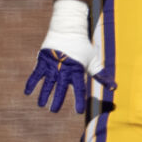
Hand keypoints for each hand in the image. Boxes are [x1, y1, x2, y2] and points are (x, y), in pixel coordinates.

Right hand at [24, 0, 112, 114]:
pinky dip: (31, 83)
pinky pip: (36, 74)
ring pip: (47, 82)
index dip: (79, 100)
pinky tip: (27, 92)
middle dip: (56, 100)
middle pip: (59, 88)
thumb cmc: (82, 46)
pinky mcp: (43, 60)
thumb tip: (114, 88)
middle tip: (53, 110)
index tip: (78, 112)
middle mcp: (64, 69)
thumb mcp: (93, 60)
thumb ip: (101, 76)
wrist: (67, 29)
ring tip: (40, 105)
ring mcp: (52, 64)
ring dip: (43, 94)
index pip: (79, 89)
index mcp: (77, 70)